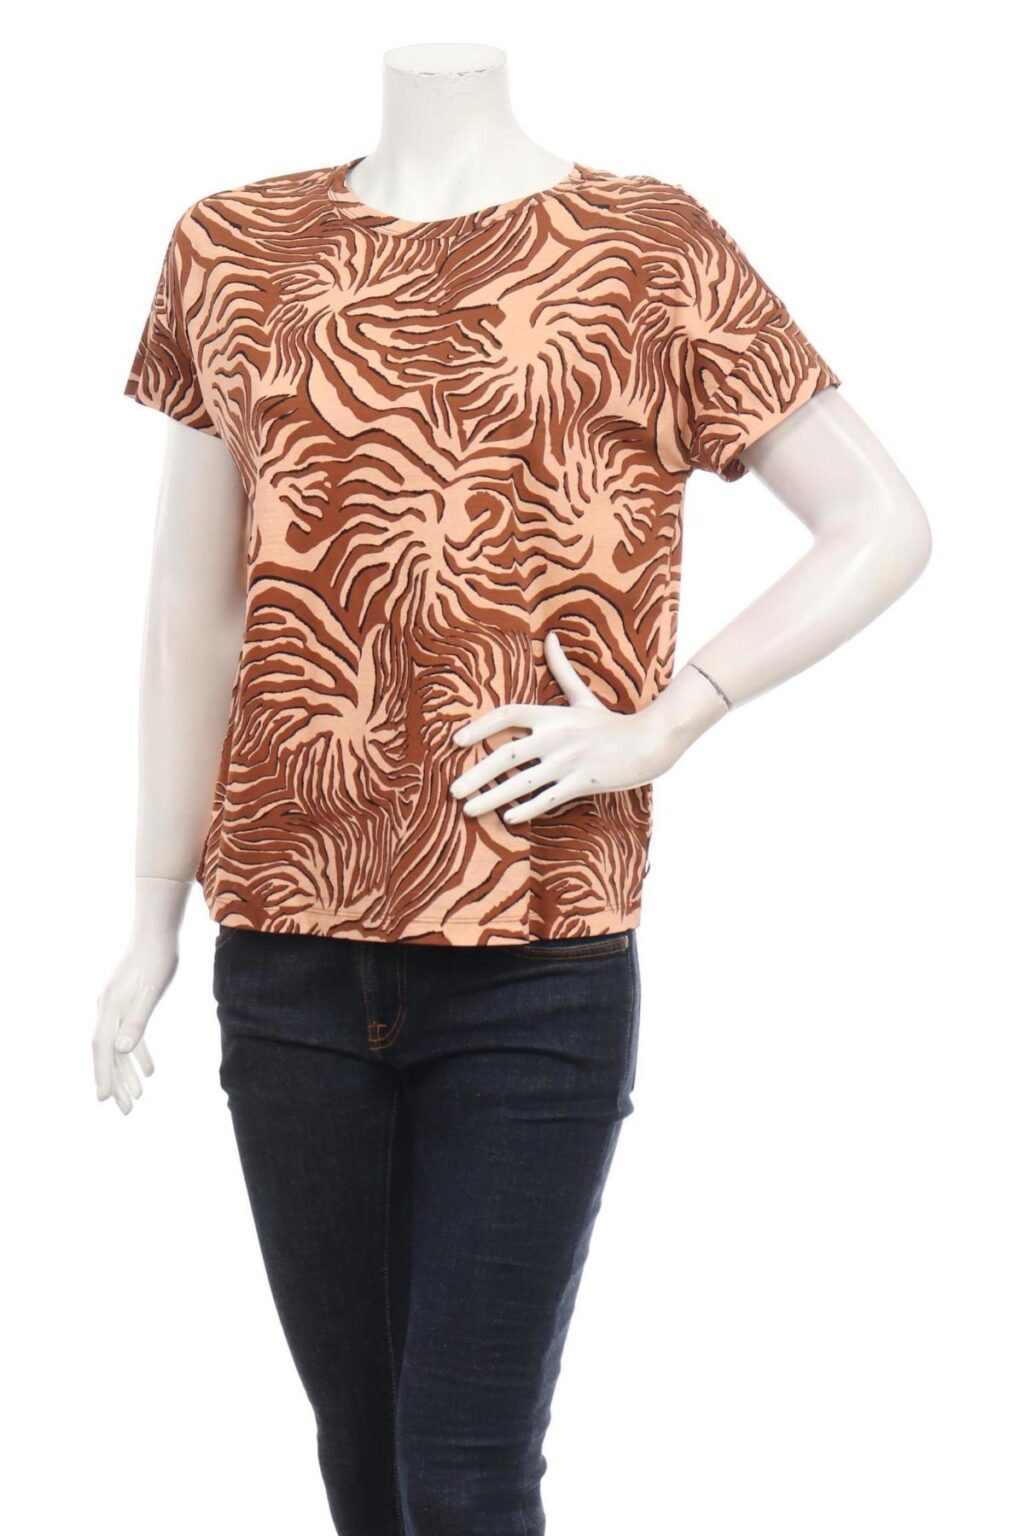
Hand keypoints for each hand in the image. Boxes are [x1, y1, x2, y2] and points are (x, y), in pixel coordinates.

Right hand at [93, 931, 174, 1113]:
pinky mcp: (127, 1004)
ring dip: (127, 1073)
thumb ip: (136, 1019)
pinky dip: (139, 1054)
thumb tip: (121, 1050)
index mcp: (110, 1007)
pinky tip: (150, 1071)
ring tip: (137, 1097)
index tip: (103, 1100)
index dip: (103, 1074)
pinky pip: (130, 1036)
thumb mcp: (151, 989)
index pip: (103, 1049)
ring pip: (119, 1048)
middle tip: (125, 1110)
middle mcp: (107, 1009)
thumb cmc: (157, 958)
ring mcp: (116, 1007)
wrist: (157, 931)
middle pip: (108, 1053)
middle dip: (115, 1083)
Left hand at [449, 630, 683, 824]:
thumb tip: (550, 636)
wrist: (649, 742)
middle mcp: (556, 737)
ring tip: (468, 810)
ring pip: (522, 782)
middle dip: (476, 774)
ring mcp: (568, 761)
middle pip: (506, 755)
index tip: (456, 740)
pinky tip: (509, 818)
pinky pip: (548, 798)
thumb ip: (562, 670)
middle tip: (452, 790)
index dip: (480, 726)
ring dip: (492, 798)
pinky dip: (527, 809)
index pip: (507, 715)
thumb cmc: (611, 722)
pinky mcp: (583, 782)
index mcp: (552, 715)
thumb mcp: (584, 697)